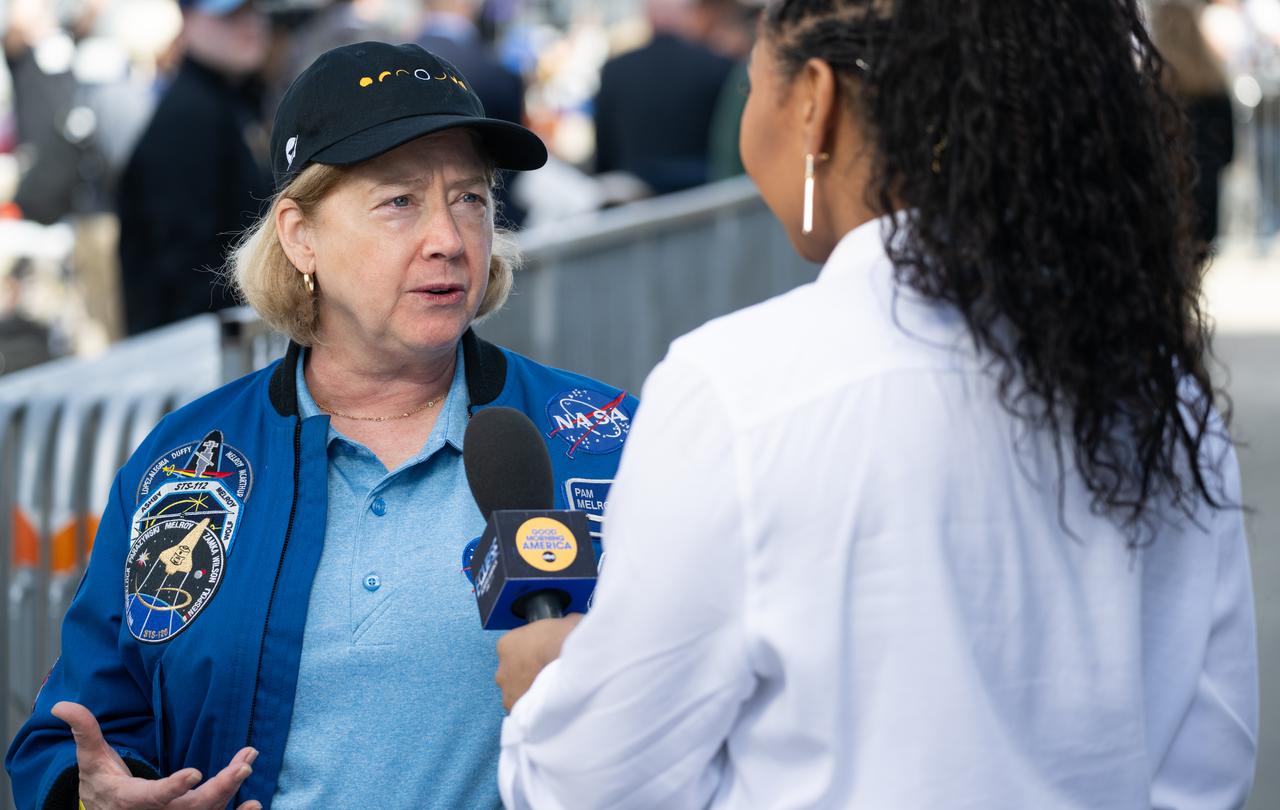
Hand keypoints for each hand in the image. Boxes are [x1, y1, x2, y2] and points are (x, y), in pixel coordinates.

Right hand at [51, 701, 260, 809]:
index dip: (173, 788)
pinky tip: (254, 805)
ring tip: (248, 762)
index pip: (154, 796)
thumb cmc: (102, 784)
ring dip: (231, 790)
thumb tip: (62, 705)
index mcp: (131, 800)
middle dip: (219, 789)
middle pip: (191, 808)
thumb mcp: (90, 760)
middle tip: (242, 767)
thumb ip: (84, 732)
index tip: (195, 773)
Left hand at [495, 614, 583, 711]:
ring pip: (516, 692)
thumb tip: (570, 626)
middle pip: (512, 671)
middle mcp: (502, 669)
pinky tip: (548, 704)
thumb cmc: (566, 641)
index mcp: (507, 643)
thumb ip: (561, 625)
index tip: (543, 654)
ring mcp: (508, 691)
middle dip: (526, 673)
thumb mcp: (566, 622)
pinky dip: (533, 709)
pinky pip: (523, 709)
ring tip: (549, 692)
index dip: (530, 651)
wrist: (570, 664)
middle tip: (546, 673)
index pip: (514, 647)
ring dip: (528, 691)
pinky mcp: (517, 710)